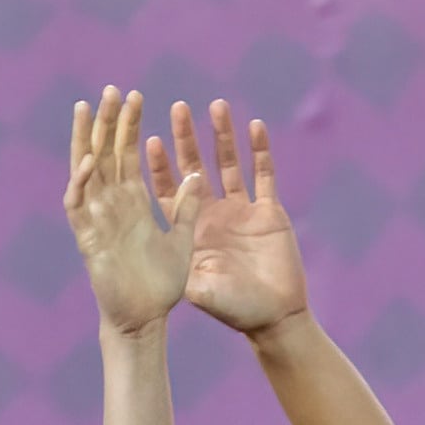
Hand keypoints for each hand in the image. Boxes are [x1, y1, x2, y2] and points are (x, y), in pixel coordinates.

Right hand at [63, 86, 195, 336]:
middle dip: (108, 121)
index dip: (130, 125)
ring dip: (86, 139)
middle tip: (112, 89)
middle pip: (105, 153)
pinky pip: (79, 204)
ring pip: (86, 169)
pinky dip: (81, 182)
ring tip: (88, 108)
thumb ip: (187, 208)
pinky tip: (88, 160)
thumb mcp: (182, 239)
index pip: (128, 153)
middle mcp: (112, 204)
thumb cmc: (161, 285)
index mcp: (133, 201)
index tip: (136, 96)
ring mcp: (97, 218)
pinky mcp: (87, 237)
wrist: (145, 319)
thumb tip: (198, 174)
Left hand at [162, 98, 307, 337]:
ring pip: (229, 163)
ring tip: (215, 106)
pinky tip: (254, 125)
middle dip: (187, 138)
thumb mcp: (204, 293)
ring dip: (222, 135)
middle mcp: (214, 214)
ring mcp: (242, 210)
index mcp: (193, 230)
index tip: (149, 139)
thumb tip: (161, 262)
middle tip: (177, 108)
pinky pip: (264, 174)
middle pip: (196, 167)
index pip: (169, 191)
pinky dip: (260, 150)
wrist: (276, 318)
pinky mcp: (269, 211)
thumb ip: (186, 275)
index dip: (160, 166)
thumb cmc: (236, 310)